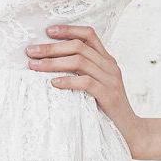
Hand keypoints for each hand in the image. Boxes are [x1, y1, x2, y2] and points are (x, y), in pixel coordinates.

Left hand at [24, 23, 144, 156]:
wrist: (130, 131)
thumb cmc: (107, 108)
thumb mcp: (97, 85)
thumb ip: (82, 72)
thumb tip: (49, 63)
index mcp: (107, 60)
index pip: (89, 35)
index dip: (68, 30)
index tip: (47, 31)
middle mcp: (110, 66)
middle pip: (79, 47)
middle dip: (51, 47)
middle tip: (31, 51)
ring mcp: (111, 80)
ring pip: (80, 62)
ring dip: (53, 62)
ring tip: (35, 66)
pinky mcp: (109, 96)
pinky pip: (86, 83)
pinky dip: (68, 81)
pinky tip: (53, 83)